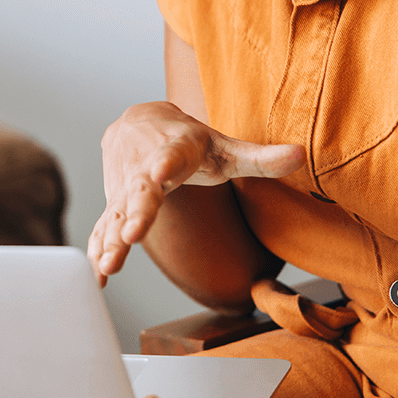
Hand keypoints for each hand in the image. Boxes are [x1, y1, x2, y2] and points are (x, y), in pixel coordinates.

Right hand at [88, 102, 301, 285]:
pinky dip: (99, 247)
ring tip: (108, 266)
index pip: (169, 159)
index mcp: (173, 150)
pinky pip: (104, 226)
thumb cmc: (188, 141)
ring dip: (110, 239)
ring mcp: (124, 187)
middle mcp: (142, 167)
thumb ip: (260, 157)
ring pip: (115, 213)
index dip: (163, 167)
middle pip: (137, 191)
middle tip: (129, 235)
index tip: (157, 178)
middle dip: (132, 214)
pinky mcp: (114, 203)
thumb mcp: (224, 147)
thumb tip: (300, 155)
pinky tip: (97, 275)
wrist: (140, 121)